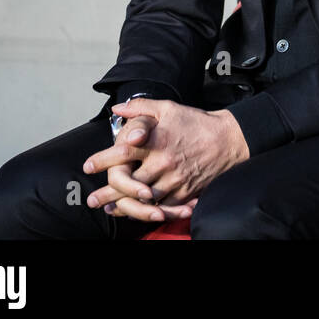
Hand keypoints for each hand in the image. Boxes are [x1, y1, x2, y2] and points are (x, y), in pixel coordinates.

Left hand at [98, 99, 249, 214]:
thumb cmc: (197, 122)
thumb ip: (141, 106)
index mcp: (157, 140)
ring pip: (143, 199)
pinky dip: (150, 211)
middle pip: (128, 182)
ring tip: (111, 210)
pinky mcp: (185, 192)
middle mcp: (163, 161)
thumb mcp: (169, 108)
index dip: (103, 160)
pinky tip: (139, 212)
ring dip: (125, 206)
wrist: (229, 139)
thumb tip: (117, 108)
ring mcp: (174, 179)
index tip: (89, 165)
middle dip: (107, 193)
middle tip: (93, 200)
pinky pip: (164, 206)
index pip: (122, 152)